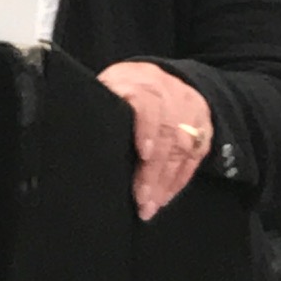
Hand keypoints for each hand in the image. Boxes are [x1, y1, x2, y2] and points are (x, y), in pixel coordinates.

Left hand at [98, 61, 212, 220]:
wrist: (159, 75)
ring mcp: (188, 110)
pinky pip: (194, 156)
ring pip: (182, 148)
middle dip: (154, 172)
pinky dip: (180, 179)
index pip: (148, 104)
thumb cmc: (123, 89)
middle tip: (142, 201)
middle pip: (166, 134)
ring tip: (151, 205)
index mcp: (138, 83)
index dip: (147, 129)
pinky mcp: (202, 125)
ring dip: (166, 182)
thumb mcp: (107, 87)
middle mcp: (168, 94)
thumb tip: (79, 139)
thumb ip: (101, 108)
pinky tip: (165, 196)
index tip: (144, 154)